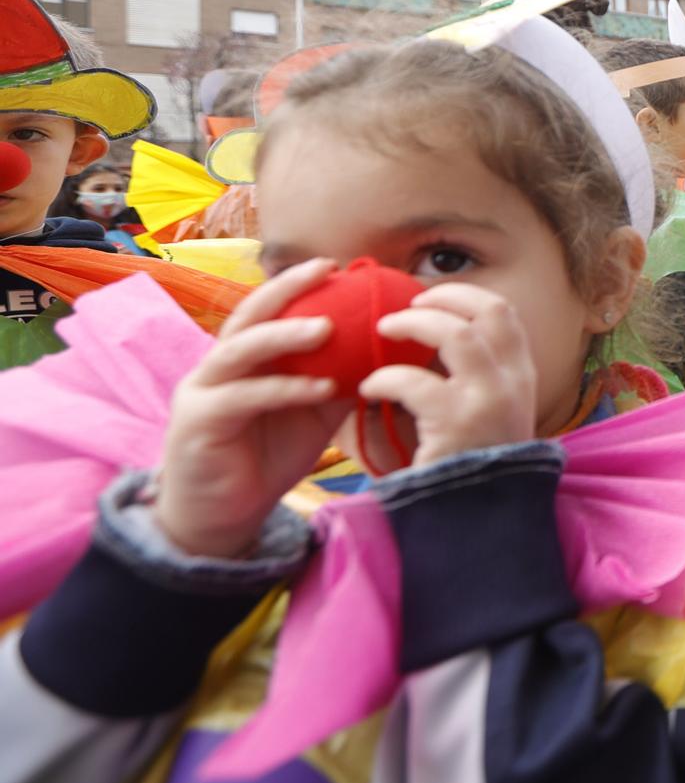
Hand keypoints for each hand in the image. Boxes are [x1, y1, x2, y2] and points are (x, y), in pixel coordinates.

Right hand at [155, 258, 346, 558]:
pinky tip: (321, 389)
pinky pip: (244, 397)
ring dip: (284, 335)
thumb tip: (388, 352)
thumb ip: (339, 379)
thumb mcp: (313, 414)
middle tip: (327, 271)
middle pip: (249, 314)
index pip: (269, 309)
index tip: (338, 265)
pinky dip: (284, 389)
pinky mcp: (198, 422)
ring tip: (327, 328)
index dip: (298, 285)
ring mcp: (203, 391)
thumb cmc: (267, 457)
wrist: (222, 516)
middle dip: (287, 289)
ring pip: (240, 349)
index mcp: (244, 358)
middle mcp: (218, 366)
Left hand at [364, 284, 540, 467]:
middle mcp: (513, 381)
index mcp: (521, 375)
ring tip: (383, 331)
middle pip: (488, 310)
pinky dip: (384, 377)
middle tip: (405, 306)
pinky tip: (369, 388)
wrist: (477, 521)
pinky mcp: (458, 424)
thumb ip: (469, 377)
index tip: (432, 299)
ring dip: (413, 324)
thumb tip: (421, 334)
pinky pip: (414, 382)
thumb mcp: (487, 414)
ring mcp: (489, 400)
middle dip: (443, 297)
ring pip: (456, 334)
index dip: (465, 295)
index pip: (504, 312)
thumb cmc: (468, 464)